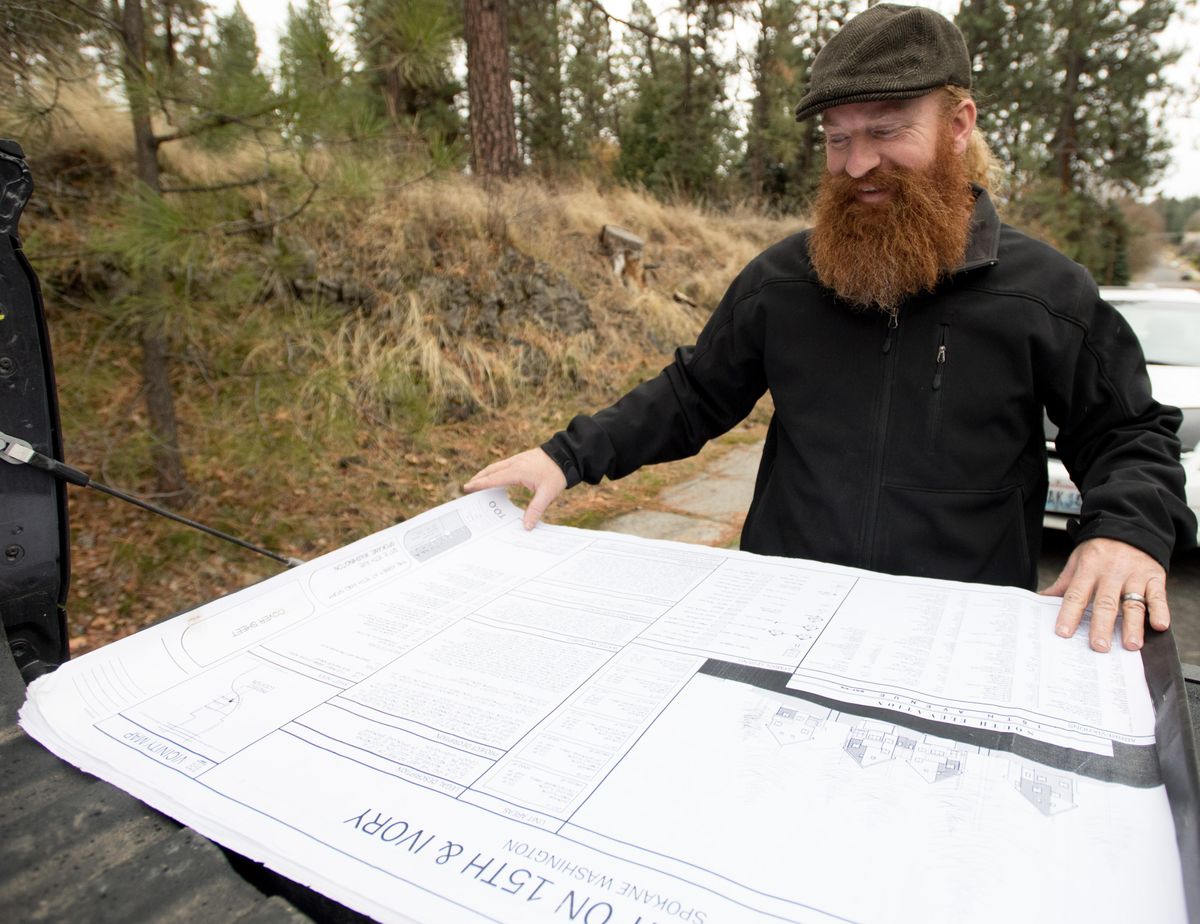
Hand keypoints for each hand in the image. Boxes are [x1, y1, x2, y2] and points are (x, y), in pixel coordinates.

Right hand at [464, 448, 567, 529]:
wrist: (567, 454)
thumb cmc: (557, 473)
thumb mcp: (547, 493)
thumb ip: (536, 510)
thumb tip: (527, 526)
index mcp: (517, 472)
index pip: (493, 479)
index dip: (480, 484)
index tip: (467, 488)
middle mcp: (514, 464)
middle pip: (491, 471)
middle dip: (478, 479)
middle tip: (467, 487)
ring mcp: (518, 459)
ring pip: (496, 466)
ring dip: (486, 474)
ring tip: (477, 481)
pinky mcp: (522, 458)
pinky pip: (503, 465)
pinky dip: (495, 471)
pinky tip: (496, 476)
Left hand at [1040, 537, 1169, 651]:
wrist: (1128, 528)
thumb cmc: (1098, 551)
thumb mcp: (1077, 562)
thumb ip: (1063, 584)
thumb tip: (1041, 601)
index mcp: (1088, 569)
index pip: (1076, 594)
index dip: (1069, 614)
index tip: (1063, 633)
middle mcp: (1111, 573)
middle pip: (1105, 603)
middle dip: (1102, 626)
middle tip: (1099, 646)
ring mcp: (1134, 575)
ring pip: (1132, 603)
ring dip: (1132, 626)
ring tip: (1130, 645)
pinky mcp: (1154, 577)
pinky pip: (1158, 595)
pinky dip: (1160, 610)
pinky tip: (1159, 625)